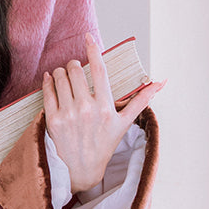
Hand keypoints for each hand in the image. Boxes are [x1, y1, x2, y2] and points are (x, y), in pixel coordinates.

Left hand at [42, 33, 164, 193]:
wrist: (81, 170)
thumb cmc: (104, 145)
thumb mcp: (124, 123)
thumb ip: (141, 100)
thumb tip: (162, 82)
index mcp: (106, 107)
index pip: (99, 70)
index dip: (93, 50)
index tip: (89, 38)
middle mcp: (87, 109)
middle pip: (76, 71)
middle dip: (74, 64)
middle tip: (74, 67)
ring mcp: (69, 115)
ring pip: (60, 78)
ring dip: (60, 71)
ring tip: (63, 75)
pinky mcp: (53, 121)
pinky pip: (47, 92)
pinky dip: (47, 81)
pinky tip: (50, 78)